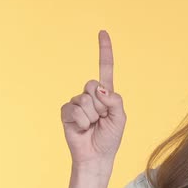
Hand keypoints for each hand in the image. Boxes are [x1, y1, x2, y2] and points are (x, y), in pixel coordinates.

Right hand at [60, 30, 126, 166]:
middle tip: (101, 118)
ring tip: (93, 126)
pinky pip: (74, 110)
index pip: (105, 68)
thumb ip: (115, 101)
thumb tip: (100, 89)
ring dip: (92, 116)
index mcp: (106, 94)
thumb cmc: (110, 137)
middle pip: (93, 85)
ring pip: (85, 100)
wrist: (97, 155)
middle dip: (101, 104)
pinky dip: (82, 121)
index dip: (104, 51)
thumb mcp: (120, 118)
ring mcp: (77, 102)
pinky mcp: (66, 112)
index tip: (102, 32)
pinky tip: (82, 128)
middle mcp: (91, 95)